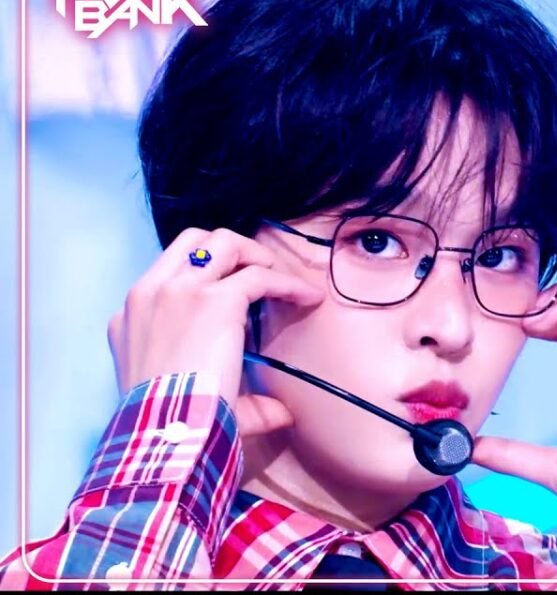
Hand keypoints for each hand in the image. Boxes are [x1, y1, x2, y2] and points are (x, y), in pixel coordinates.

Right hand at [106, 227, 323, 436]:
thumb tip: (280, 413)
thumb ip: (232, 399)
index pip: (170, 271)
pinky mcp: (214, 300)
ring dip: (254, 254)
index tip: (234, 292)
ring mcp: (180, 291)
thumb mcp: (184, 401)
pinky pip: (259, 275)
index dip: (205, 274)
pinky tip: (308, 298)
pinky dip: (287, 282)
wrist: (162, 431)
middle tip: (258, 272)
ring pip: (223, 242)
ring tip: (278, 276)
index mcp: (131, 316)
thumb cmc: (168, 424)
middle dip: (230, 249)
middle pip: (194, 241)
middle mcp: (151, 294)